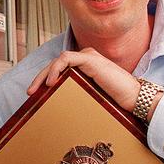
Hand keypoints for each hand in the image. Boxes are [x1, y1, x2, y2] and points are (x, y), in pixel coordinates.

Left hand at [27, 48, 141, 111]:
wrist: (133, 98)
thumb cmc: (116, 99)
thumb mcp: (90, 96)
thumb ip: (77, 94)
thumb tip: (59, 106)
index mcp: (86, 65)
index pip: (60, 68)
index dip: (44, 78)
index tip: (34, 94)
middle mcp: (86, 57)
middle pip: (56, 63)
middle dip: (39, 77)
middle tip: (29, 92)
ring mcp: (88, 56)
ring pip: (58, 60)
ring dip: (44, 73)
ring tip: (36, 89)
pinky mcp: (90, 59)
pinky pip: (66, 59)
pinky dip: (56, 69)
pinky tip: (50, 82)